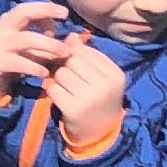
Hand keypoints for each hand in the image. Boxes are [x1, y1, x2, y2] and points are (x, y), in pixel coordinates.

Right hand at [0, 0, 75, 104]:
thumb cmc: (11, 56)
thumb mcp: (26, 44)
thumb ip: (44, 37)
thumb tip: (68, 36)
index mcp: (9, 21)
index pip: (27, 7)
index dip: (46, 7)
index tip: (65, 12)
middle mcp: (3, 29)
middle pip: (23, 13)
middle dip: (45, 14)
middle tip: (66, 22)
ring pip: (27, 39)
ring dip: (49, 44)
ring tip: (64, 53)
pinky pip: (19, 63)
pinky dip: (34, 67)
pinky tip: (45, 73)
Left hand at [45, 39, 130, 153]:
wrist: (99, 131)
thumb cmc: (99, 97)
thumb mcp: (100, 75)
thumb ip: (86, 55)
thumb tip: (70, 36)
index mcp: (115, 74)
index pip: (85, 51)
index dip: (73, 54)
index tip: (72, 64)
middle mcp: (105, 85)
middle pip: (72, 60)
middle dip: (65, 66)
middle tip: (68, 77)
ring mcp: (89, 98)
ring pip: (61, 73)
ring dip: (58, 79)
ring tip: (66, 88)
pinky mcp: (73, 109)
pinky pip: (53, 89)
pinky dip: (52, 91)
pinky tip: (60, 97)